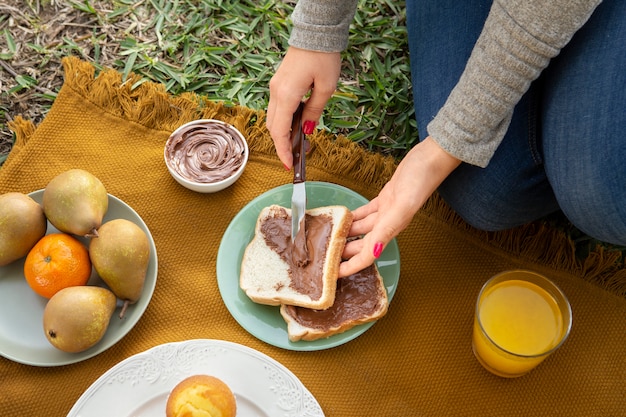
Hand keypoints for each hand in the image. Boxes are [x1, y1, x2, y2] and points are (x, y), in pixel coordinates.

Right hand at [266, 47, 340, 167]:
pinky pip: (278, 108)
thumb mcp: (326, 88)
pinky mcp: (279, 84)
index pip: (279, 131)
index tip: (288, 166)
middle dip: (283, 145)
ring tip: (300, 144)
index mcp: (286, 95)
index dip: (283, 151)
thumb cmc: (323, 57)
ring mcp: (275, 87)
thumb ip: (314, 112)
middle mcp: (276, 92)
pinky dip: (285, 121)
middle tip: (296, 159)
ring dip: (284, 133)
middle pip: (273, 127)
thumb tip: (306, 131)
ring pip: (273, 118)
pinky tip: (298, 126)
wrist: (315, 33)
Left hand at [338, 137, 460, 276]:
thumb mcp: (404, 204)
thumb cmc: (421, 179)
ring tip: (328, 238)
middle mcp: (388, 223)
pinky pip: (366, 212)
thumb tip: (375, 251)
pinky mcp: (386, 198)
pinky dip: (354, 216)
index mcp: (391, 228)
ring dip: (346, 235)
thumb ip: (388, 228)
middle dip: (344, 254)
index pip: (368, 254)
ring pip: (362, 228)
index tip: (335, 275)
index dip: (351, 266)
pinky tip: (344, 218)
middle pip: (362, 244)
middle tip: (325, 258)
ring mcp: (387, 210)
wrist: (432, 158)